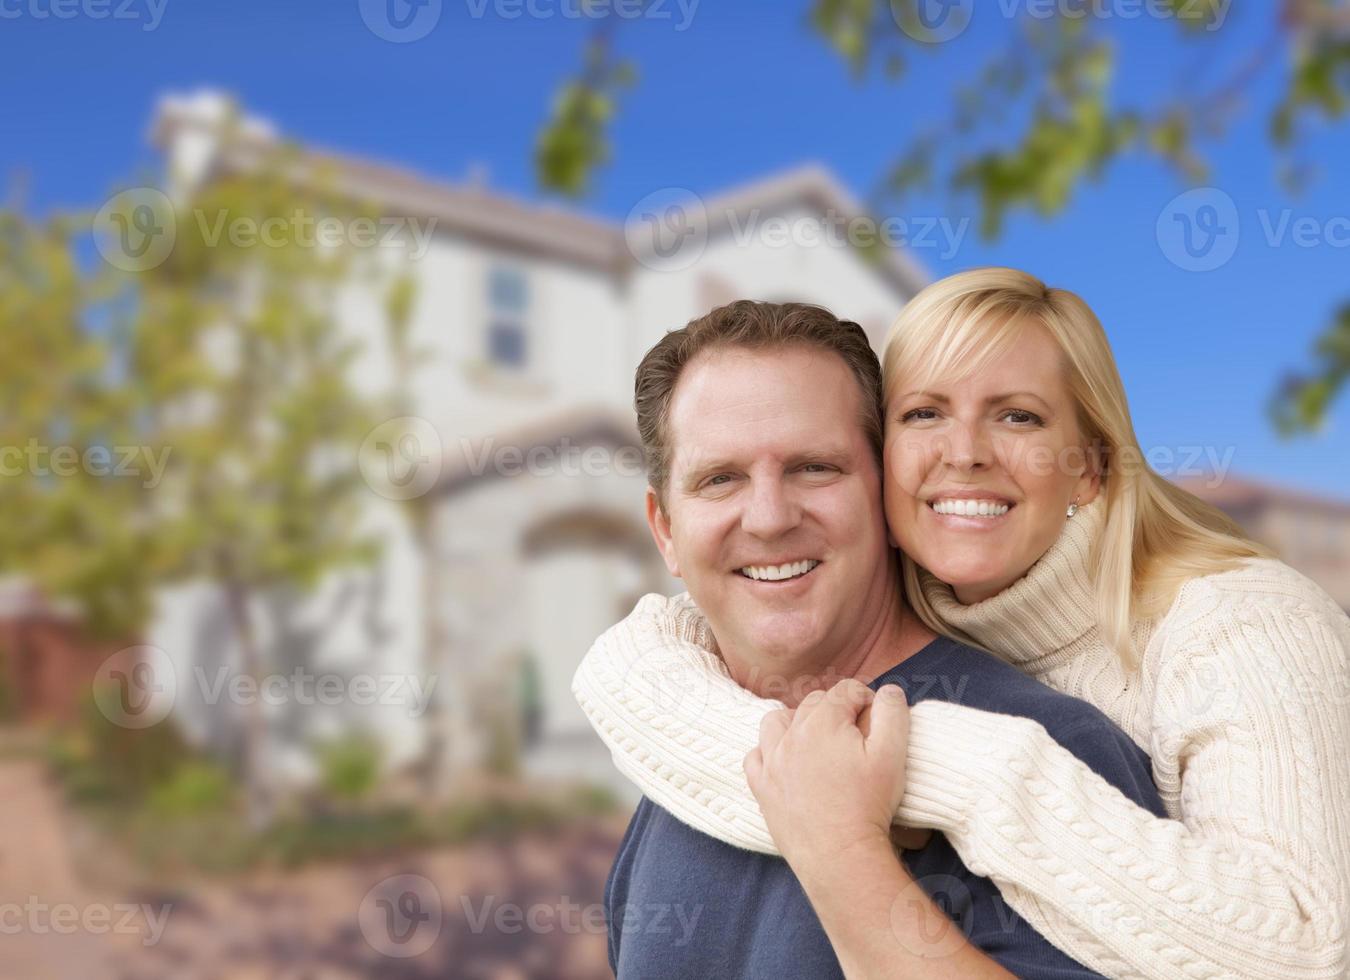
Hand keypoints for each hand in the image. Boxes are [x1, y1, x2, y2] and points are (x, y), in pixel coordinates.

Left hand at [743, 679, 911, 879]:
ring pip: (776, 722)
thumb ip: (893, 713)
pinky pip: (755, 756)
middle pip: (813, 703)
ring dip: (796, 722)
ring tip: (816, 740)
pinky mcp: (761, 787)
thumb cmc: (869, 805)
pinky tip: (785, 762)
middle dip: (835, 709)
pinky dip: (767, 752)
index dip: (865, 699)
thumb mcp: (893, 754)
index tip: (876, 718)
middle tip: (855, 734)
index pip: (845, 690)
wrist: (840, 856)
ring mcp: (771, 761)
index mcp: (823, 722)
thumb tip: (889, 690)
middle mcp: (791, 735)